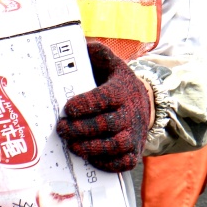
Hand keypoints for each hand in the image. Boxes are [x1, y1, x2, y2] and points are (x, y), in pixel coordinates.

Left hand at [56, 42, 151, 172]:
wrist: (146, 103)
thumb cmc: (119, 84)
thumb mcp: (111, 64)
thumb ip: (97, 53)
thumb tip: (81, 43)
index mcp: (122, 91)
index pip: (105, 98)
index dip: (86, 104)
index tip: (68, 107)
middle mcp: (131, 113)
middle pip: (106, 124)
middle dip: (81, 128)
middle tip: (61, 128)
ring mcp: (134, 134)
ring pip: (115, 145)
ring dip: (91, 147)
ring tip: (71, 144)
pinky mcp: (135, 152)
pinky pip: (122, 162)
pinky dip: (105, 163)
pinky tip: (89, 157)